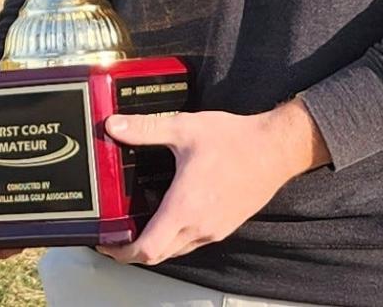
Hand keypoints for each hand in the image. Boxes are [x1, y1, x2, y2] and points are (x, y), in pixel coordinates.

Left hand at [97, 100, 329, 265]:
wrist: (276, 148)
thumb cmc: (234, 139)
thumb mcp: (185, 128)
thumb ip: (146, 129)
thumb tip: (113, 126)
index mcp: (185, 207)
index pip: (146, 249)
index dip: (121, 252)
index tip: (106, 244)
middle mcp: (199, 226)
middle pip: (158, 255)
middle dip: (133, 251)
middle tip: (117, 236)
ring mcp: (214, 229)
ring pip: (177, 250)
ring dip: (157, 244)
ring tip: (141, 224)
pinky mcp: (226, 226)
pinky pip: (194, 241)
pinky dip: (177, 236)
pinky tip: (174, 213)